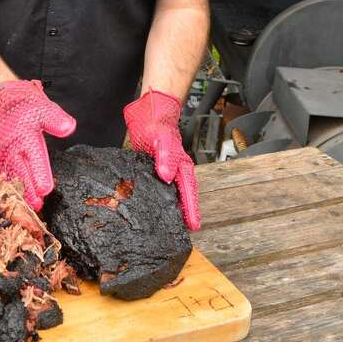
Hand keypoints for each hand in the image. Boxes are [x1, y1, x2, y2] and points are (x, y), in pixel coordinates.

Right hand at [0, 80, 75, 209]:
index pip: (34, 158)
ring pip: (12, 176)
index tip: (46, 189)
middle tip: (37, 205)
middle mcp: (13, 148)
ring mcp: (5, 154)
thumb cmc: (28, 107)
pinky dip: (11, 186)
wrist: (6, 101)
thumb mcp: (45, 109)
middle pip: (21, 172)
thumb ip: (56, 120)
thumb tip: (68, 128)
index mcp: (25, 137)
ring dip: (20, 191)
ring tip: (30, 206)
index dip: (40, 174)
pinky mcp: (2, 157)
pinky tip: (18, 198)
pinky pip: (6, 174)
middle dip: (29, 190)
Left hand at [123, 89, 200, 230]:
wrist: (148, 110)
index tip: (194, 226)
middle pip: (181, 195)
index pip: (188, 191)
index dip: (191, 209)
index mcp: (180, 165)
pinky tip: (148, 204)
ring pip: (169, 192)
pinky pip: (155, 185)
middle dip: (183, 213)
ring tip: (167, 224)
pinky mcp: (150, 167)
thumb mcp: (161, 139)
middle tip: (182, 231)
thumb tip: (167, 176)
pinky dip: (154, 196)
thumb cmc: (158, 122)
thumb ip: (165, 156)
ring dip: (169, 206)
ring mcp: (162, 169)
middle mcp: (173, 169)